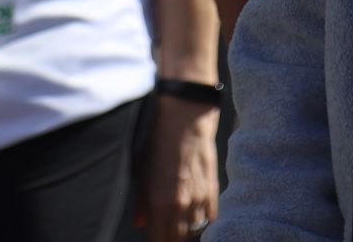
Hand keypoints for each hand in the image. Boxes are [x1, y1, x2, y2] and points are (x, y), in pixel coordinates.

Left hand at [134, 96, 218, 240]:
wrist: (186, 121)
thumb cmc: (159, 144)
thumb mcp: (143, 172)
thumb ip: (141, 203)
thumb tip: (139, 223)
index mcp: (158, 203)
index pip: (158, 239)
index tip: (154, 239)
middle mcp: (179, 205)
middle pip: (177, 239)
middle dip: (170, 239)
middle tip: (166, 233)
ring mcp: (198, 198)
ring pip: (194, 229)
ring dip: (187, 229)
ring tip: (180, 222)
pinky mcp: (212, 189)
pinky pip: (209, 216)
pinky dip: (203, 218)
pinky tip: (197, 213)